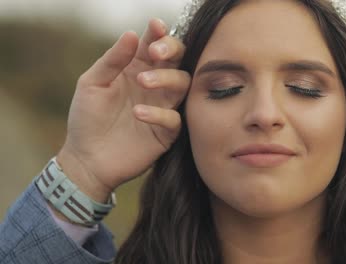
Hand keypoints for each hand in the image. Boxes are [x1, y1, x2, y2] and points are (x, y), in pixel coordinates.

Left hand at [56, 19, 189, 201]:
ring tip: (143, 82)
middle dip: (172, 50)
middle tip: (156, 52)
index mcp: (136, 69)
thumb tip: (132, 34)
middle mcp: (154, 86)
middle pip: (177, 60)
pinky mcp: (166, 133)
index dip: (159, 33)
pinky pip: (175, 119)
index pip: (155, 45)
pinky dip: (160, 114)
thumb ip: (112, 60)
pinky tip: (138, 114)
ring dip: (166, 78)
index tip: (156, 26)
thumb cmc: (87, 119)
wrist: (87, 159)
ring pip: (182, 85)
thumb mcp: (92, 84)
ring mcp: (162, 108)